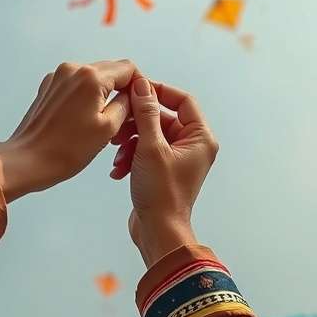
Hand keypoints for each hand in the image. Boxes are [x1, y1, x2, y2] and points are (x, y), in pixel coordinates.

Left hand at [0, 60, 136, 202]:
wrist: (26, 160)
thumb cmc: (67, 149)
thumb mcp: (108, 128)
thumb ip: (126, 104)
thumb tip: (133, 93)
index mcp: (91, 77)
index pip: (128, 68)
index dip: (139, 84)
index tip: (140, 104)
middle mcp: (73, 69)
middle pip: (110, 70)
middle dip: (122, 89)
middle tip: (127, 115)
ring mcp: (58, 76)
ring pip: (93, 77)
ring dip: (104, 93)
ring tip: (104, 120)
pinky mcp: (48, 86)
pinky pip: (76, 84)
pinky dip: (86, 96)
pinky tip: (85, 118)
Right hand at [110, 78, 218, 266]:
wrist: (157, 232)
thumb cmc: (161, 193)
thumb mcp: (150, 148)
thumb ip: (146, 114)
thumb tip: (142, 85)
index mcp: (200, 137)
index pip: (183, 100)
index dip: (159, 91)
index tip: (136, 88)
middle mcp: (193, 145)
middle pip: (162, 118)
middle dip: (137, 122)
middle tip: (118, 124)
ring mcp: (178, 158)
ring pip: (150, 135)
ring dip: (130, 141)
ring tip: (117, 152)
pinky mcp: (163, 169)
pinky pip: (146, 151)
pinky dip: (131, 156)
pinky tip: (118, 169)